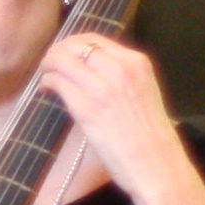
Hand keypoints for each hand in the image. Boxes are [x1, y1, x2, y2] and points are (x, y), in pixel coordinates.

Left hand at [31, 31, 204, 204]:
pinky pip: (56, 81)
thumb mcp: (141, 92)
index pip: (94, 40)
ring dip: (48, 67)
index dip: (72, 46)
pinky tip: (48, 92)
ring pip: (60, 59)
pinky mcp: (86, 106)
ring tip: (48, 81)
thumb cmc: (149, 135)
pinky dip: (47, 83)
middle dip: (56, 53)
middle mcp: (121, 68)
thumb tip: (87, 69)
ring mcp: (103, 86)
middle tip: (50, 68)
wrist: (157, 164)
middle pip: (74, 44)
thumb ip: (119, 76)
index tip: (65, 59)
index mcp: (137, 63)